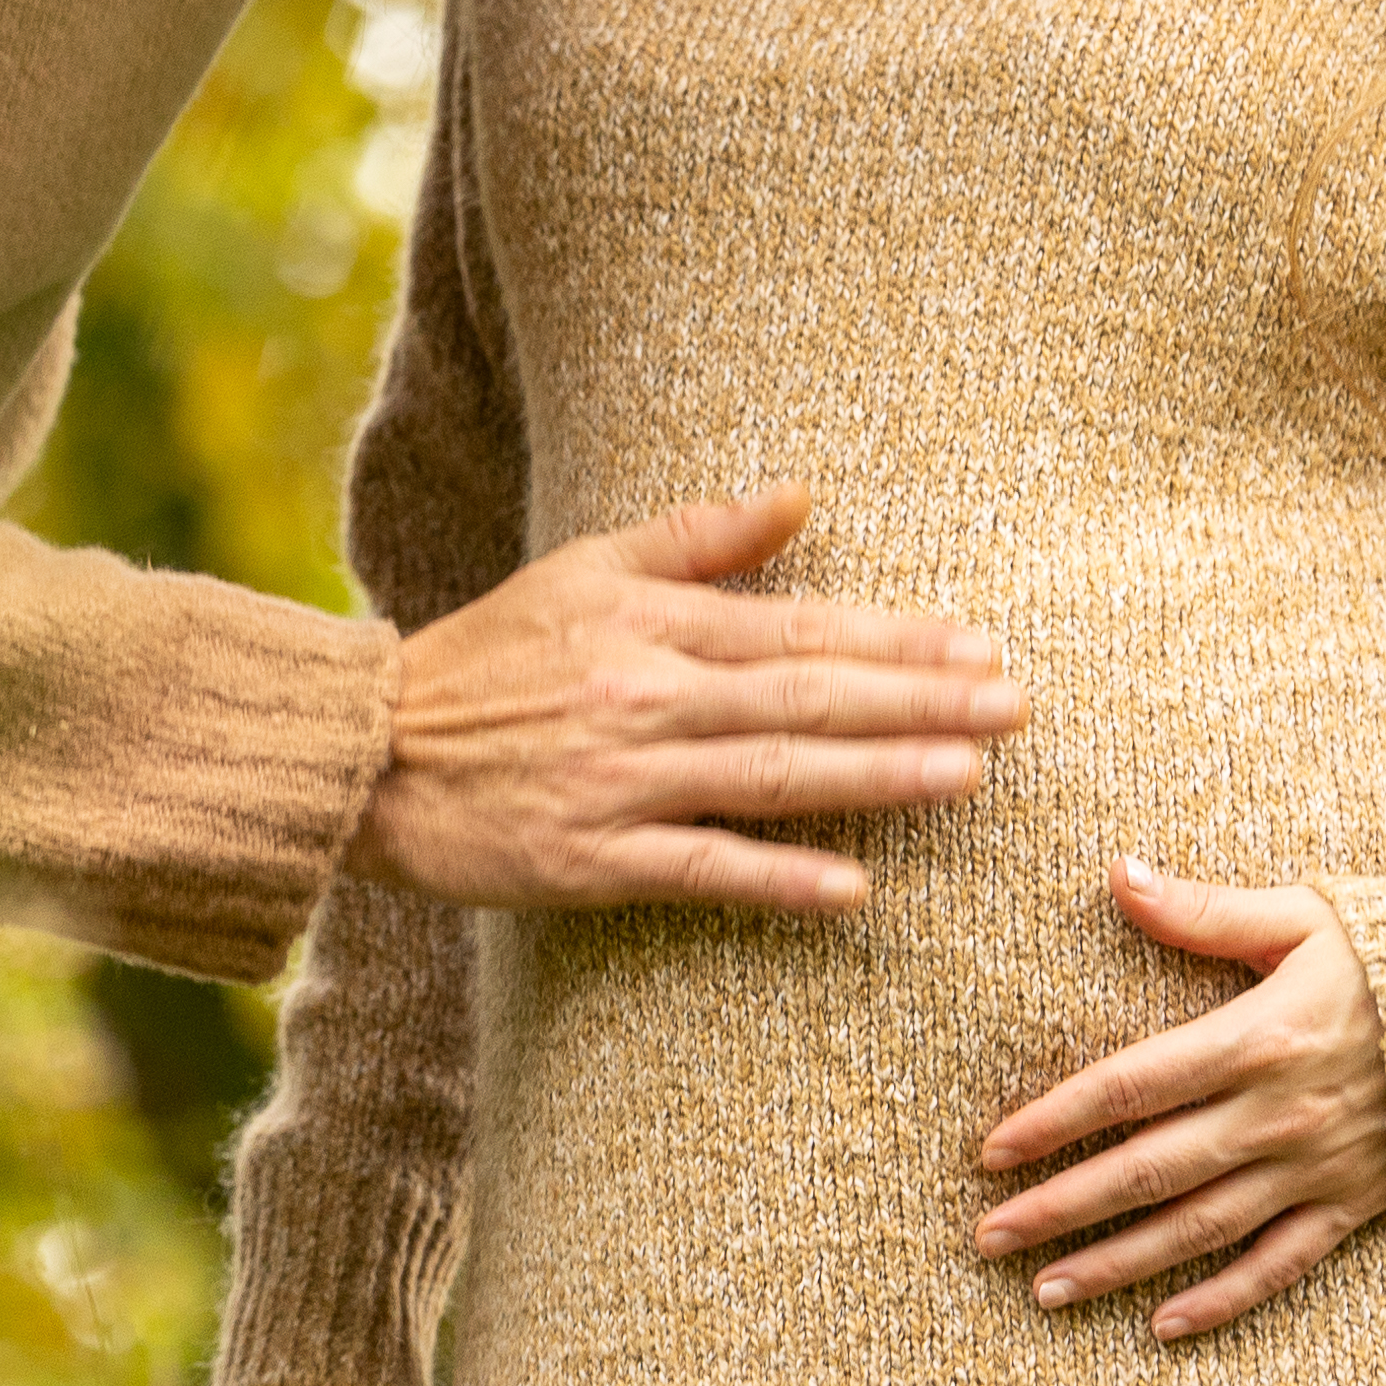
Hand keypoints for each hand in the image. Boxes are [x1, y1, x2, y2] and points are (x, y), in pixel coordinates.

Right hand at [343, 483, 1021, 917]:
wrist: (370, 750)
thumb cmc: (490, 655)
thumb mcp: (585, 568)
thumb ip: (697, 537)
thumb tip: (801, 495)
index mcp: (649, 624)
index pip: (798, 629)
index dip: (893, 639)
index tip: (980, 646)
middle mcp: (645, 698)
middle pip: (804, 701)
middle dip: (917, 702)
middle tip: (1015, 707)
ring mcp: (621, 783)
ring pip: (770, 779)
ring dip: (873, 778)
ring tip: (966, 777)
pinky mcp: (590, 861)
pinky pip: (700, 870)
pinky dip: (775, 880)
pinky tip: (852, 890)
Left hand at [970, 857, 1385, 1339]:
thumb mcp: (1302, 913)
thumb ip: (1205, 910)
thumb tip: (1117, 874)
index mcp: (1257, 1037)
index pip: (1130, 1086)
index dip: (1055, 1119)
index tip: (991, 1151)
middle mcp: (1279, 1113)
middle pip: (1148, 1171)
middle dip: (1060, 1207)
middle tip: (986, 1238)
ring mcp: (1318, 1168)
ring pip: (1200, 1230)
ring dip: (1117, 1264)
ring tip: (1045, 1289)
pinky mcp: (1357, 1204)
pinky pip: (1279, 1265)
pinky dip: (1223, 1301)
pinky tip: (1163, 1324)